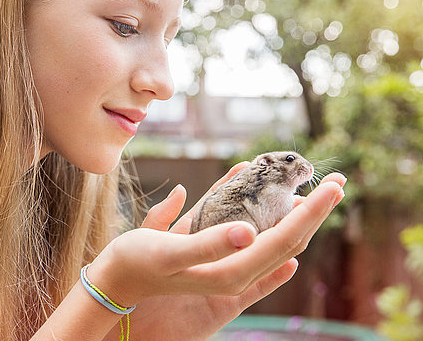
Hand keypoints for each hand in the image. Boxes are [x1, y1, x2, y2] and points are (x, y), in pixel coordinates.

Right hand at [91, 162, 345, 340]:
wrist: (117, 276)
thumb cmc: (138, 264)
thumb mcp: (169, 255)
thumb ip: (209, 245)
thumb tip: (248, 231)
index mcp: (232, 271)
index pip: (284, 240)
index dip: (311, 213)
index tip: (334, 187)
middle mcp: (236, 266)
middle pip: (287, 236)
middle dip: (314, 208)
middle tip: (339, 181)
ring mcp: (227, 256)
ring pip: (272, 230)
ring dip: (294, 206)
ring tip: (311, 183)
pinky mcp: (215, 245)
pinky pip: (246, 222)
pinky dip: (259, 203)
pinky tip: (256, 179)